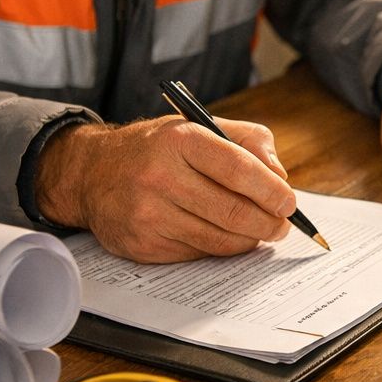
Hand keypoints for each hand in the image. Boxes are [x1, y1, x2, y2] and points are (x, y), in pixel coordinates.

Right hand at [35, 117, 296, 262]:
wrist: (92, 173)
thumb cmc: (159, 149)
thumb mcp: (200, 127)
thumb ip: (248, 141)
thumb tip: (279, 177)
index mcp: (181, 140)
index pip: (239, 169)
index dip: (271, 190)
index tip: (289, 203)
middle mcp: (161, 176)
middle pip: (233, 211)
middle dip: (268, 223)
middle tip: (282, 225)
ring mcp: (148, 213)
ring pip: (219, 239)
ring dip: (248, 240)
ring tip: (259, 232)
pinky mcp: (142, 244)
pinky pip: (197, 254)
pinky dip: (218, 248)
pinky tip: (220, 235)